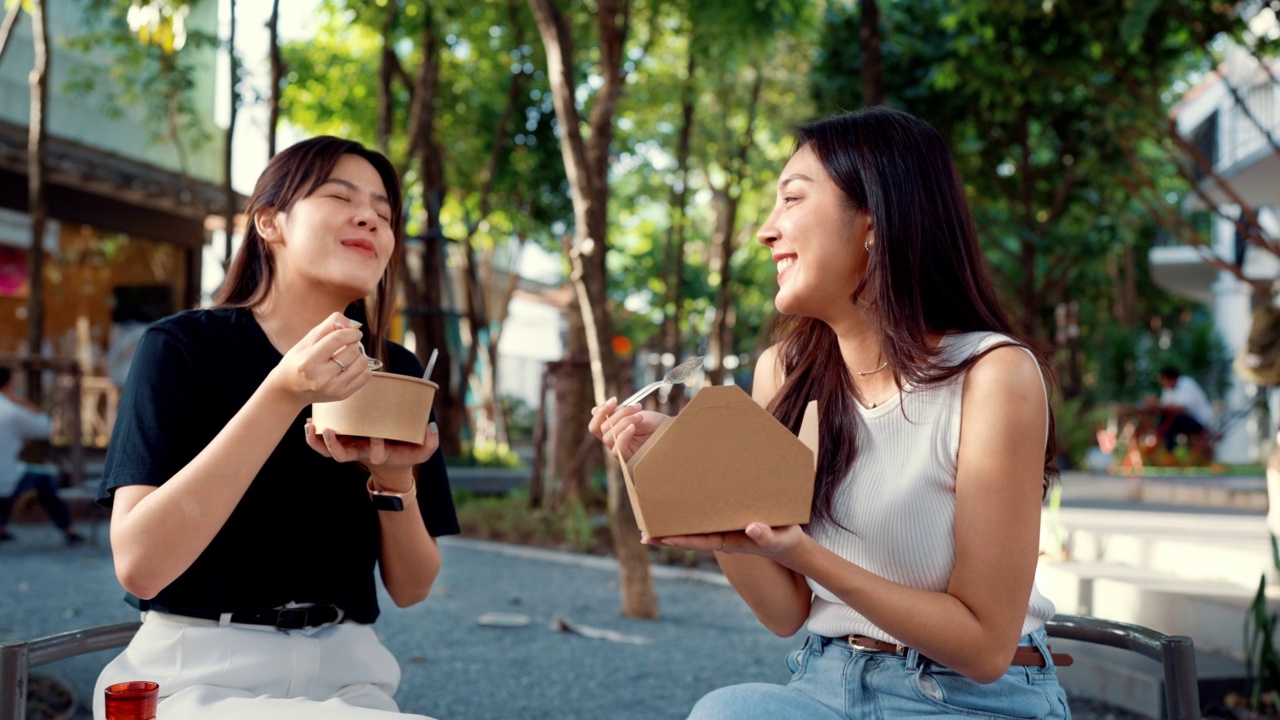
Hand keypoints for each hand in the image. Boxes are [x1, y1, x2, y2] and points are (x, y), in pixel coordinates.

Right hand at [267, 312, 371, 406]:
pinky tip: (350, 366)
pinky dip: (362, 367)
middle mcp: (321, 378)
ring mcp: (333, 389)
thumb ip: (330, 325)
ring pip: (362, 363)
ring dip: (359, 355)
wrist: (290, 390)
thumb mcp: (307, 340)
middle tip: (346, 344)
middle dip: (353, 343)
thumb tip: (356, 325)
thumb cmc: (299, 360)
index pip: (338, 339)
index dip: (350, 332)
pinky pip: (366, 375)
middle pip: (352, 351)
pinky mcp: (343, 395)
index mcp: (308, 361)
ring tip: (347, 355)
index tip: (353, 331)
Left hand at [304, 419, 440, 488]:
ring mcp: (349, 448)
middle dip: (334, 445)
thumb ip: (430, 443)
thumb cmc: (405, 454)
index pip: (376, 454)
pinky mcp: (343, 440)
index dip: (376, 446)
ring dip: (318, 441)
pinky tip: (310, 422)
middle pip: (342, 455)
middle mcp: (360, 453)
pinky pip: (323, 443)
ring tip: (311, 425)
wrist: (390, 462)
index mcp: (378, 455)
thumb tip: (431, 428)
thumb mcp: (421, 452)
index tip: (377, 436)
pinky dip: (314, 436)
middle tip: (329, 431)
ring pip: (328, 451)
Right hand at [587, 398, 666, 460]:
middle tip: (637, 408)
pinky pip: (617, 449)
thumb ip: (616, 414)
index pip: (596, 425)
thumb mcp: (636, 415)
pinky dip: (623, 435)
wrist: (675, 434)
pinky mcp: (628, 461)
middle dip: (618, 414)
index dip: (601, 412)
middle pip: (600, 429)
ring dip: (623, 422)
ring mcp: (621, 452)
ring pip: (608, 437)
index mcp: (614, 432)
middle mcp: (615, 443)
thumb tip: (594, 410)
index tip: (614, 400)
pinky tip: (633, 427)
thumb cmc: (657, 426)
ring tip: (640, 417)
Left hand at [648, 523, 810, 564]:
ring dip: (673, 524)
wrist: (789, 543)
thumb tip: (751, 529)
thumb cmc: (785, 540)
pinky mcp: (727, 520)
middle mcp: (722, 536)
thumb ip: (767, 536)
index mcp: (730, 541)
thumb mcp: (780, 538)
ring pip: (693, 528)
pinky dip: (689, 513)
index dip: (680, 541)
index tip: (661, 538)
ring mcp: (723, 530)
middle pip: (689, 537)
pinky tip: (677, 506)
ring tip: (650, 519)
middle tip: (643, 535)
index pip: (700, 542)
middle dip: (667, 536)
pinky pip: (703, 518)